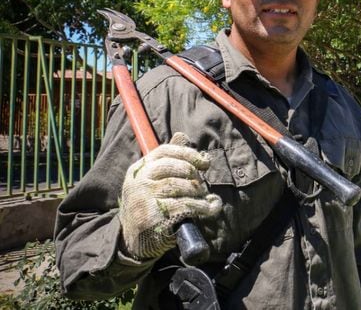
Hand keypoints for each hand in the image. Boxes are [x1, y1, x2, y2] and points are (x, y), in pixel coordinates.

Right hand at [118, 132, 221, 258]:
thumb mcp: (152, 180)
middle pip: (177, 168)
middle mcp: (139, 182)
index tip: (205, 163)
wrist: (133, 240)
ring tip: (205, 198)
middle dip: (195, 176)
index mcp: (139, 169)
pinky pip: (186, 206)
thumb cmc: (149, 204)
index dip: (189, 154)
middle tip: (202, 186)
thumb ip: (167, 159)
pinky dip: (204, 207)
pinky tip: (211, 208)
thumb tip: (181, 135)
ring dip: (200, 192)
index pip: (165, 151)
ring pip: (183, 187)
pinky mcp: (154, 217)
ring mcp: (145, 199)